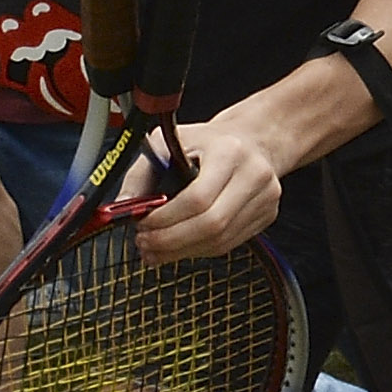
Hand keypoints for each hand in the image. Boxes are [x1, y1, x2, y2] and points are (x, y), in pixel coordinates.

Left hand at [133, 103, 288, 261]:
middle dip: (172, 240)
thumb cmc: (208, 143)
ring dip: (183, 250)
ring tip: (156, 250)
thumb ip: (142, 175)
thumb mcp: (169, 144)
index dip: (166, 218)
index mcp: (229, 151)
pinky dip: (199, 249)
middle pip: (213, 224)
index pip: (198, 197)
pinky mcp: (268, 216)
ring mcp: (266, 198)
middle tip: (145, 244)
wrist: (253, 140)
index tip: (143, 225)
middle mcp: (255, 174)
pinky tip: (179, 247)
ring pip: (221, 240)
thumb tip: (123, 208)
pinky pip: (229, 244)